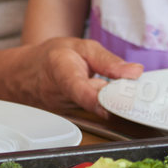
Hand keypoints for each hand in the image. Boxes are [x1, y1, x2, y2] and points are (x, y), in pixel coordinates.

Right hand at [0, 38, 141, 115]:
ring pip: (101, 110)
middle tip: (137, 89)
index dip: (97, 99)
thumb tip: (135, 72)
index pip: (80, 90)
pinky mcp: (77, 121)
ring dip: (115, 100)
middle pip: (98, 103)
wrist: (29, 75)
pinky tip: (112, 96)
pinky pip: (99, 114)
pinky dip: (110, 106)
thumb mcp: (80, 47)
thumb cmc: (54, 57)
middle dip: (119, 97)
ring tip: (119, 87)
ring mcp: (70, 114)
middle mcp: (66, 99)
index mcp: (64, 74)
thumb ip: (108, 61)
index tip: (115, 103)